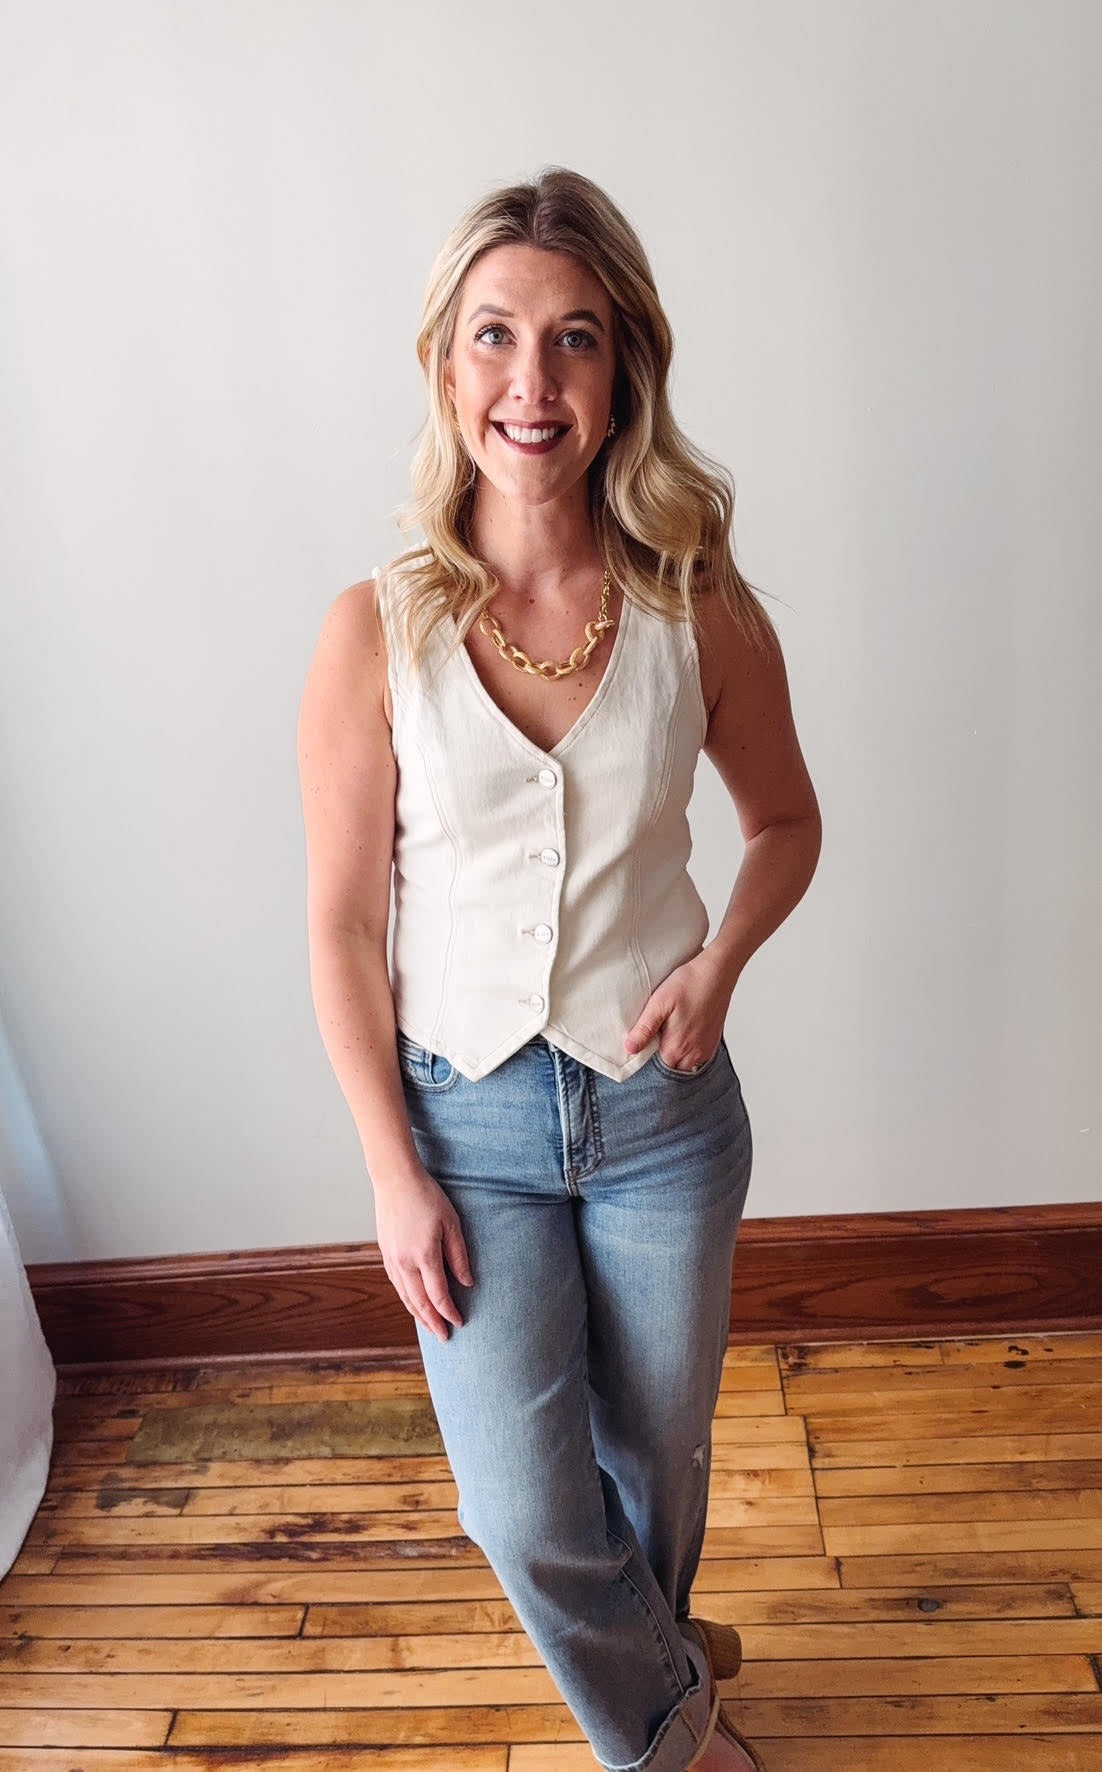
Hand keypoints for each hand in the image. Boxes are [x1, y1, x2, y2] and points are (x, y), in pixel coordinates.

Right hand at [374, 1165, 473, 1342]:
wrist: (395, 1180)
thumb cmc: (428, 1197)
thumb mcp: (451, 1223)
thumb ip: (459, 1255)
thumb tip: (467, 1283)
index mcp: (424, 1255)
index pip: (438, 1295)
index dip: (449, 1312)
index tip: (460, 1323)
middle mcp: (404, 1262)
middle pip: (420, 1302)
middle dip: (433, 1322)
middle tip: (445, 1338)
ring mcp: (392, 1259)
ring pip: (405, 1296)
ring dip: (418, 1315)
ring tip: (430, 1327)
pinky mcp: (386, 1253)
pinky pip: (397, 1284)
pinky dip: (406, 1299)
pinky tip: (413, 1303)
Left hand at [623, 949, 732, 1071]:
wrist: (717, 972)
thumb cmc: (689, 983)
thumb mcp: (659, 1003)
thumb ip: (645, 1029)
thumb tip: (630, 1049)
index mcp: (677, 1047)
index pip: (656, 1071)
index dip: (645, 1064)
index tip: (639, 1051)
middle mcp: (694, 1054)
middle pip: (671, 1070)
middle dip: (659, 1063)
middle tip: (650, 1043)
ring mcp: (706, 1050)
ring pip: (684, 1066)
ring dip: (673, 1058)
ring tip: (664, 1039)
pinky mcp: (713, 1042)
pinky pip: (697, 1059)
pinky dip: (686, 1054)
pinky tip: (680, 1037)